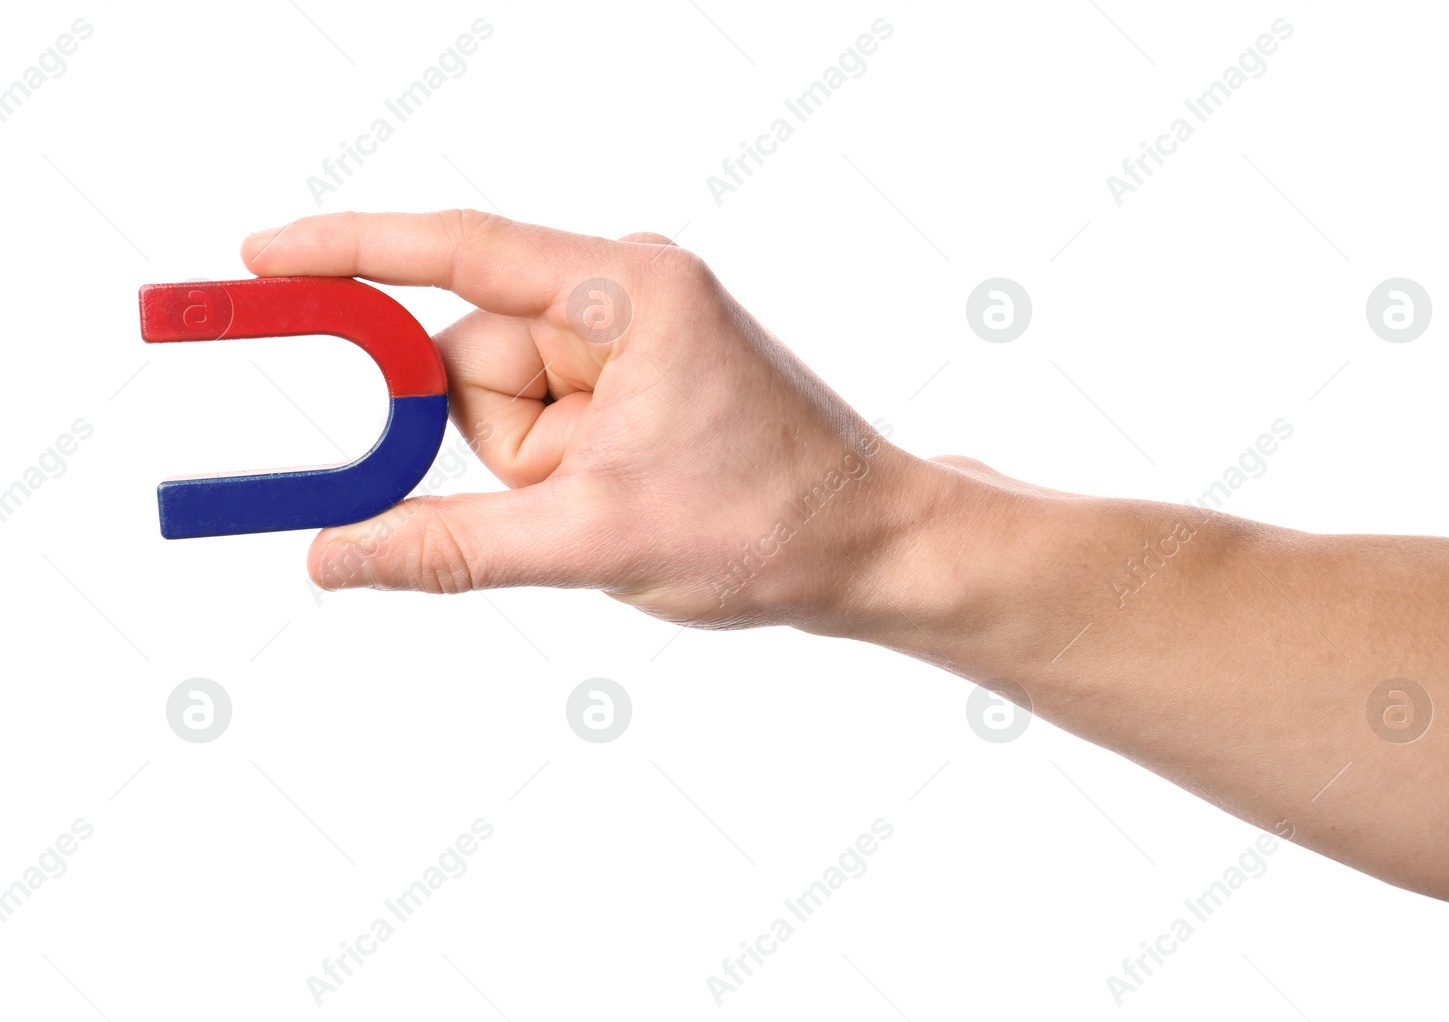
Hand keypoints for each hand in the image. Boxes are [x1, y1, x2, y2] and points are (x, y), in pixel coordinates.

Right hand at [241, 211, 923, 630]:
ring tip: (624, 507)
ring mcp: (629, 338)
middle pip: (471, 356)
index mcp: (626, 290)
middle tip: (566, 502)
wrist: (870, 550)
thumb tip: (331, 554)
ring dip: (535, 476)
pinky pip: (540, 424)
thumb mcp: (595, 539)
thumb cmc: (769, 524)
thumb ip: (450, 545)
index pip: (456, 251)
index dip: (348, 254)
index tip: (260, 262)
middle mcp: (623, 294)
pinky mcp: (632, 382)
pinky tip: (627, 504)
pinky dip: (553, 478)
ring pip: (501, 406)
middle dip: (498, 446)